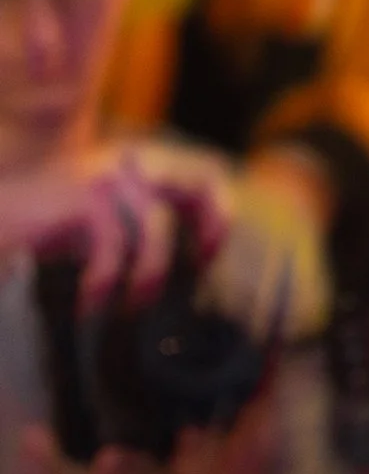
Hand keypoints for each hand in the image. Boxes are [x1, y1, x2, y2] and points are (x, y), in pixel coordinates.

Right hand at [0, 147, 223, 304]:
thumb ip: (141, 226)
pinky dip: (103, 282)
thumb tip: (191, 262)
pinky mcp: (80, 200)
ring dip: (148, 276)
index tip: (208, 256)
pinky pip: (113, 246)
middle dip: (209, 231)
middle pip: (197, 185)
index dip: (218, 214)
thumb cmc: (44, 232)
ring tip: (130, 307)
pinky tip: (88, 303)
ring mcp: (104, 180)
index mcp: (138, 167)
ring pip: (157, 227)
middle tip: (195, 274)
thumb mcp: (103, 224)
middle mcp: (127, 166)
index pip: (204, 176)